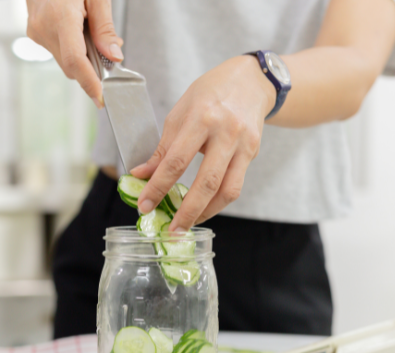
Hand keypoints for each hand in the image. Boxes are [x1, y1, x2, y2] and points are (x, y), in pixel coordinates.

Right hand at [26, 0, 122, 107]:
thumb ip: (105, 27)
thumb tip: (114, 57)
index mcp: (60, 17)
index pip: (76, 62)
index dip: (91, 84)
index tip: (102, 98)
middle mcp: (43, 28)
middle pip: (72, 66)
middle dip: (93, 68)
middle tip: (110, 51)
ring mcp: (36, 31)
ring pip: (66, 61)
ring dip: (84, 57)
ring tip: (93, 31)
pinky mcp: (35, 32)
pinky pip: (59, 51)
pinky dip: (74, 48)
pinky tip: (80, 30)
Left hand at [131, 55, 275, 230]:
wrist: (251, 81)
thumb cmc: (211, 93)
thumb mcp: (181, 111)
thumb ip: (164, 146)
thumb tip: (142, 174)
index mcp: (201, 117)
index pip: (176, 161)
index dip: (158, 186)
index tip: (144, 205)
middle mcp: (226, 132)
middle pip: (206, 182)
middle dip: (186, 211)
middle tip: (170, 229)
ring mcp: (243, 145)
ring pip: (227, 190)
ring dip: (205, 213)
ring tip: (187, 224)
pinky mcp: (253, 153)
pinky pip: (235, 186)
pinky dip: (218, 202)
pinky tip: (203, 208)